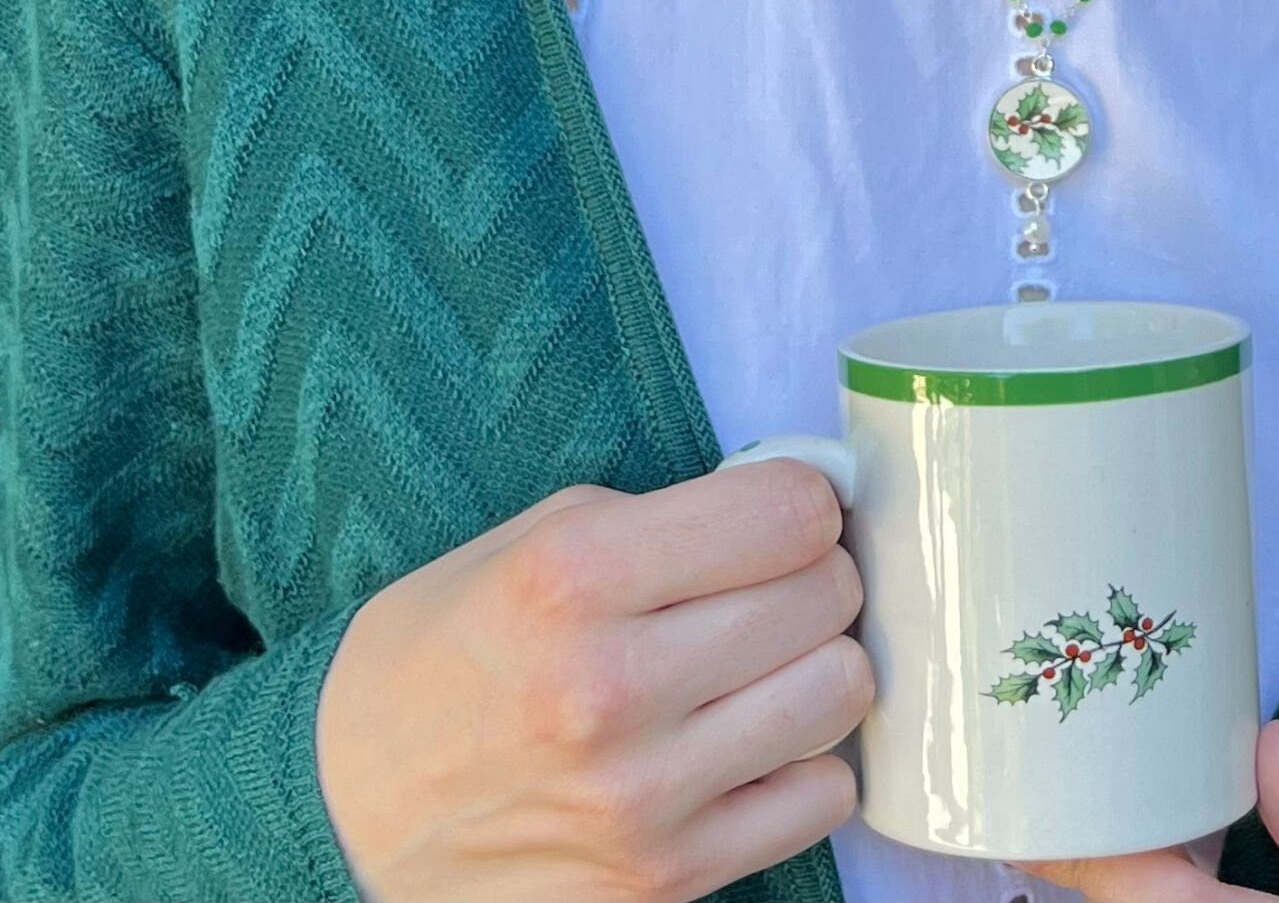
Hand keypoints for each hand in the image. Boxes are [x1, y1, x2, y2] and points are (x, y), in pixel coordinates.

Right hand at [315, 460, 872, 901]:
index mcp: (573, 577)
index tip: (781, 514)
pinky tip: (746, 744)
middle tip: (770, 586)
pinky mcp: (665, 881)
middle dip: (814, 575)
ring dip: (818, 664)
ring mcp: (642, 798)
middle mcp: (610, 688)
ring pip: (841, 691)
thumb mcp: (538, 539)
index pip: (788, 513)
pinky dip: (802, 762)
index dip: (802, 502)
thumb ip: (673, 516)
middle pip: (827, 594)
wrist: (348, 811)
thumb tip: (810, 505)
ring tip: (763, 664)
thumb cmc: (455, 650)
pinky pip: (823, 794)